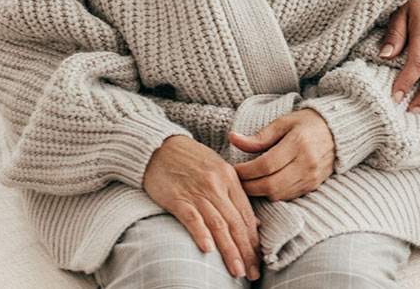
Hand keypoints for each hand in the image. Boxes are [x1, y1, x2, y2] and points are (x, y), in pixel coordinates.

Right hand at [143, 135, 260, 280]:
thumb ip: (234, 194)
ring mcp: (196, 191)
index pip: (246, 213)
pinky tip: (208, 250)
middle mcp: (216, 185)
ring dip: (229, 250)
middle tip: (253, 272)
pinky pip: (191, 218)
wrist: (159, 146)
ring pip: (218, 224)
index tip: (260, 259)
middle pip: (235, 222)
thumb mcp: (218, 169)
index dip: (254, 239)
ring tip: (237, 270)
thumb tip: (253, 223)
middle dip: (246, 250)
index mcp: (229, 177)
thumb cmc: (190, 160)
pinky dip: (201, 234)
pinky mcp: (177, 198)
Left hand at [230, 109, 334, 200]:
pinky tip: (264, 186)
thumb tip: (233, 138)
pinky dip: (273, 194)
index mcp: (298, 143)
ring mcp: (311, 177)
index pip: (266, 164)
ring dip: (259, 192)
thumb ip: (259, 136)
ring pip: (278, 195)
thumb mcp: (283, 122)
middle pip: (271, 184)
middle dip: (249, 186)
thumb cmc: (307, 123)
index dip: (246, 170)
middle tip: (236, 181)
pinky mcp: (313, 186)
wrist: (337, 132)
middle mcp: (306, 163)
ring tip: (247, 184)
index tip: (233, 169)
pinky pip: (288, 197)